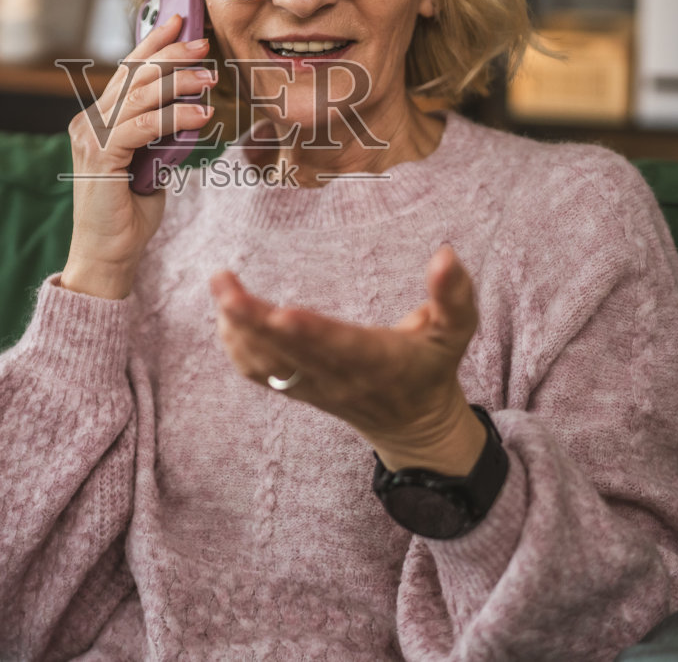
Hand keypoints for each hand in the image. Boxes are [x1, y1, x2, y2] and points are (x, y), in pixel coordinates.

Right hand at [62, 12, 214, 300]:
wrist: (108, 254)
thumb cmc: (129, 212)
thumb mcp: (149, 162)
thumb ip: (157, 133)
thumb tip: (188, 108)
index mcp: (97, 119)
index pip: (126, 71)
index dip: (152, 43)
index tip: (180, 22)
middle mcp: (88, 121)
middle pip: (133, 74)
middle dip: (171, 54)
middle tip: (204, 45)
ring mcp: (90, 136)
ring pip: (139, 95)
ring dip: (178, 82)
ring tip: (210, 78)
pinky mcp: (100, 154)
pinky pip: (143, 125)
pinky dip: (174, 116)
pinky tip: (199, 114)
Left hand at [211, 244, 487, 475]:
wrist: (414, 425)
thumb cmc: (433, 367)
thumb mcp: (456, 331)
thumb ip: (454, 295)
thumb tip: (446, 253)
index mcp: (378, 360)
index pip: (339, 346)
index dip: (310, 332)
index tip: (280, 312)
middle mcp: (339, 377)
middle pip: (289, 352)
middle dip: (252, 319)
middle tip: (223, 283)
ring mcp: (314, 387)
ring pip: (267, 363)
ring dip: (237, 329)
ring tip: (221, 286)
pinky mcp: (298, 390)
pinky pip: (260, 373)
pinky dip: (237, 347)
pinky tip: (225, 316)